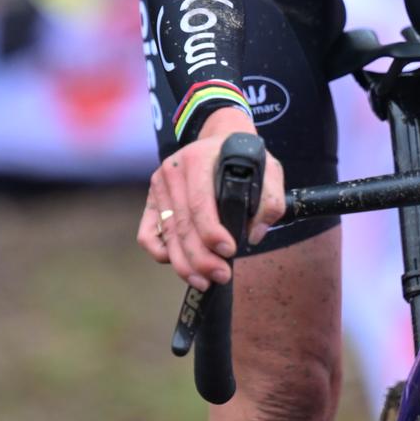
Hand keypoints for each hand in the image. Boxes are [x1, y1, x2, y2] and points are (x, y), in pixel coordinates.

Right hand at [135, 106, 285, 290]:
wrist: (222, 139)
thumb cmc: (245, 158)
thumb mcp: (269, 170)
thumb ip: (271, 201)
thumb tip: (253, 235)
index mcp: (198, 159)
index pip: (199, 203)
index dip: (212, 233)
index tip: (229, 251)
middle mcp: (173, 171)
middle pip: (182, 225)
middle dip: (201, 258)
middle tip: (221, 275)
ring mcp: (159, 186)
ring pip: (167, 235)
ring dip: (184, 264)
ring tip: (205, 281)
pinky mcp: (152, 200)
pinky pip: (148, 234)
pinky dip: (161, 254)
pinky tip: (182, 265)